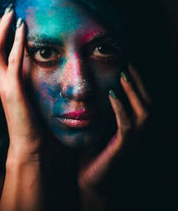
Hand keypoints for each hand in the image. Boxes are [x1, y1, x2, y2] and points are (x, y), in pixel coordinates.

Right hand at [0, 6, 42, 160]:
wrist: (31, 147)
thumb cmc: (34, 123)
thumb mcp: (30, 95)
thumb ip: (29, 79)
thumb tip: (38, 62)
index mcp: (3, 82)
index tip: (9, 18)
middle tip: (6, 10)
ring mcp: (3, 85)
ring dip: (1, 28)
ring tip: (10, 13)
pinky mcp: (13, 90)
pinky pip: (12, 59)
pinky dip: (16, 40)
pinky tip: (23, 26)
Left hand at [78, 65, 150, 209]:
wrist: (90, 178)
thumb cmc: (94, 149)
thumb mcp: (101, 124)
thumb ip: (104, 108)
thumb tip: (97, 85)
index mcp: (134, 124)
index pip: (143, 99)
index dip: (138, 81)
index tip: (127, 62)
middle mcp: (138, 131)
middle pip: (149, 101)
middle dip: (139, 81)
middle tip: (128, 63)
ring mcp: (132, 140)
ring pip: (144, 112)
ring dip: (134, 91)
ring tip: (123, 74)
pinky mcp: (122, 148)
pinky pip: (126, 125)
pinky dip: (121, 108)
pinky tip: (112, 94)